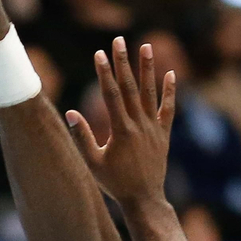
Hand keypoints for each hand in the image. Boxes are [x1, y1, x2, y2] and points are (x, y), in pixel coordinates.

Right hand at [65, 37, 174, 209]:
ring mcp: (153, 129)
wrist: (144, 200)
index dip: (104, 73)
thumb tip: (71, 112)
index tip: (99, 53)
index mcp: (121, 131)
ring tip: (146, 46)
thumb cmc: (115, 183)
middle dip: (123, 62)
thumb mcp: (94, 162)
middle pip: (130, 87)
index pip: (111, 95)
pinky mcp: (163, 135)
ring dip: (147, 69)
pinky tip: (170, 74)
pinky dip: (169, 92)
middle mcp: (139, 125)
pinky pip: (168, 110)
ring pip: (150, 93)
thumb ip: (82, 137)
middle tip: (119, 40)